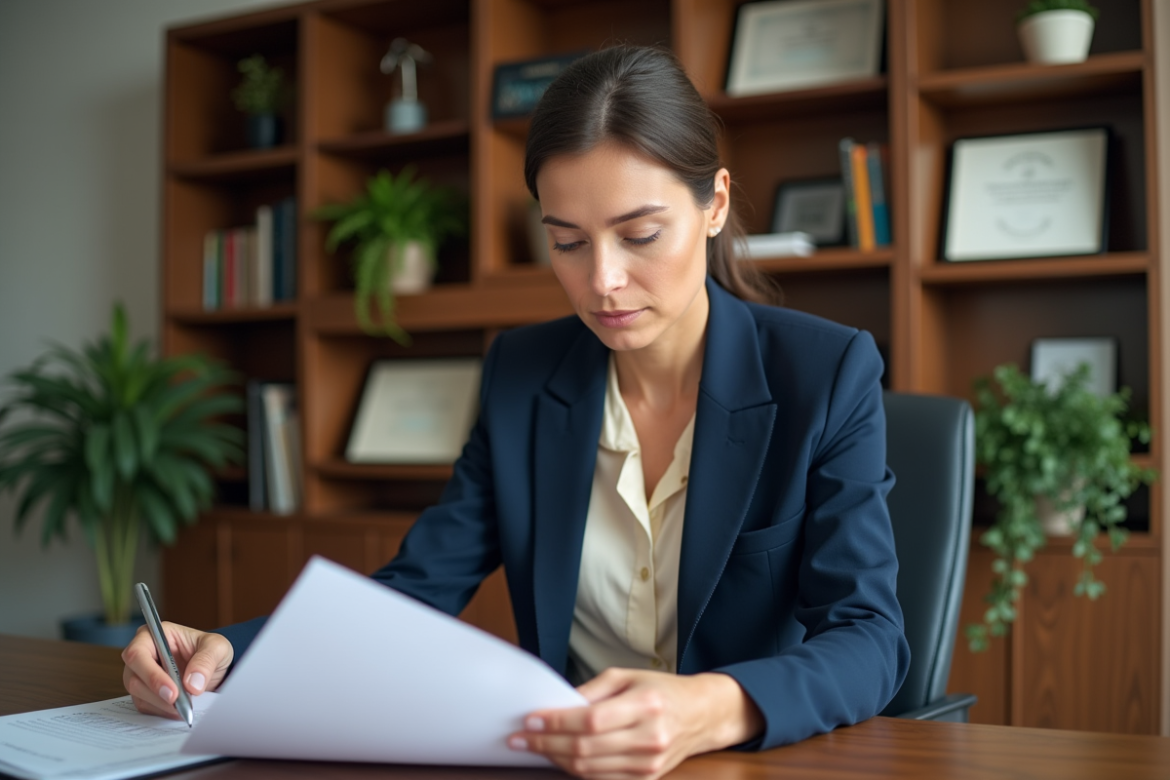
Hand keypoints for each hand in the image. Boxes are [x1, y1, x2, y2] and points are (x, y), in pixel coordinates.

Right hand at [121, 622, 232, 718]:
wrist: (214, 669)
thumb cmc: (210, 651)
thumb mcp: (218, 648)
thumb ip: (206, 661)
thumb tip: (192, 684)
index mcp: (154, 634)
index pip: (138, 653)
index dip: (151, 674)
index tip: (172, 691)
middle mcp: (141, 654)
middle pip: (133, 677)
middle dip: (156, 693)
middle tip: (178, 704)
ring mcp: (140, 674)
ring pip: (138, 694)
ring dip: (160, 704)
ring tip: (183, 708)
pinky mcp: (143, 692)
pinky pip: (144, 705)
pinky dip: (161, 711)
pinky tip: (178, 711)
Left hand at [508, 668, 762, 779]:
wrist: (700, 715)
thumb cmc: (662, 690)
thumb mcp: (627, 677)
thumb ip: (592, 691)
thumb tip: (556, 704)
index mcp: (646, 705)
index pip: (590, 720)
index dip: (556, 722)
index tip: (530, 718)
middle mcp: (649, 737)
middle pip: (586, 748)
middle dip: (546, 743)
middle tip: (520, 738)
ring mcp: (649, 764)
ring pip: (590, 769)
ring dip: (556, 759)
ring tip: (534, 747)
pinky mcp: (646, 779)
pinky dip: (576, 770)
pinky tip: (560, 758)